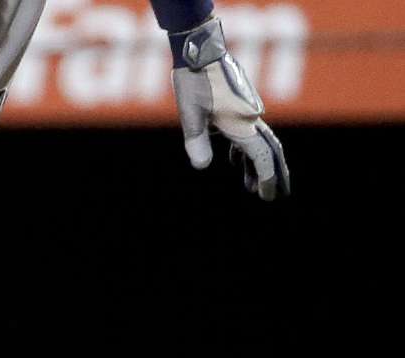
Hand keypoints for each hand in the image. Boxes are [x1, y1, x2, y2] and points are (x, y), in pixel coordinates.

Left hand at [171, 18, 290, 200]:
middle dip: (275, 174)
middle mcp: (251, 117)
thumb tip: (201, 166)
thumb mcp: (191, 113)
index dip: (267, 177)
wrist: (201, 51)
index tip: (269, 196)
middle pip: (270, 150)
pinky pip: (248, 132)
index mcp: (242, 123)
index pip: (261, 156)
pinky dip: (245, 150)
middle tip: (277, 196)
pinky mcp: (240, 105)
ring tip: (253, 188)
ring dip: (257, 165)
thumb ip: (196, 140)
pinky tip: (235, 161)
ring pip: (259, 142)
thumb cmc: (194, 80)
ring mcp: (247, 110)